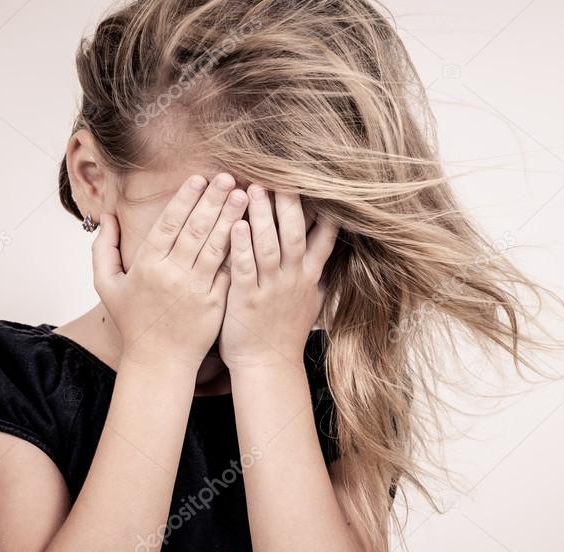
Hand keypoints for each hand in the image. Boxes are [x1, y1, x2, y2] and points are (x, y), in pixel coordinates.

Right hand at [92, 173, 249, 369]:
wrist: (159, 361)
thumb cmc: (134, 321)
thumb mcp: (107, 285)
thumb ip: (103, 248)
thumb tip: (106, 216)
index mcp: (146, 266)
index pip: (168, 224)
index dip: (185, 199)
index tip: (199, 178)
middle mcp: (172, 275)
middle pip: (195, 230)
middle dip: (213, 200)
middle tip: (228, 177)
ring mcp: (196, 290)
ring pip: (215, 247)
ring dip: (231, 219)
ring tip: (245, 196)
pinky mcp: (215, 304)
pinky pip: (229, 272)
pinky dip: (240, 250)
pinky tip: (252, 231)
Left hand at [218, 185, 337, 369]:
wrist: (268, 365)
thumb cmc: (283, 332)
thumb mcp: (310, 302)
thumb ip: (316, 275)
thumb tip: (328, 254)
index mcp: (308, 277)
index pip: (324, 238)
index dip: (324, 211)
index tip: (324, 185)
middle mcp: (293, 279)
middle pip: (294, 233)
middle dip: (288, 203)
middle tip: (281, 174)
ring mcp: (271, 289)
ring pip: (269, 245)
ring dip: (261, 216)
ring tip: (253, 188)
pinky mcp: (247, 299)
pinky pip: (245, 267)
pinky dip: (241, 245)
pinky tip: (235, 225)